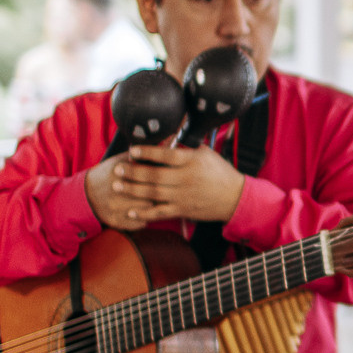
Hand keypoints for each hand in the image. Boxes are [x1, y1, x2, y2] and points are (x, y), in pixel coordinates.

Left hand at [86, 143, 245, 228]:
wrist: (235, 197)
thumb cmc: (220, 172)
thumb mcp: (206, 154)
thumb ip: (185, 148)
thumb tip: (166, 139)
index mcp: (192, 162)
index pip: (166, 155)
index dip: (147, 152)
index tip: (132, 150)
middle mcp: (186, 179)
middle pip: (155, 175)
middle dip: (133, 172)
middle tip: (118, 169)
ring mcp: (183, 196)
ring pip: (153, 193)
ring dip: (133, 190)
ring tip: (117, 185)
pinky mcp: (183, 210)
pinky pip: (160, 212)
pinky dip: (144, 213)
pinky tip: (130, 211)